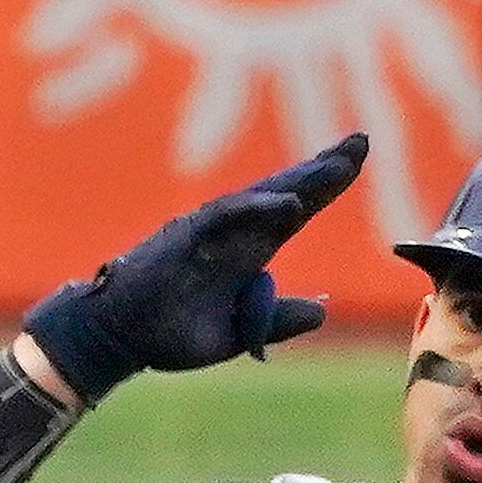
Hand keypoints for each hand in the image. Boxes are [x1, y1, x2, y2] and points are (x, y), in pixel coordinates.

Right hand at [20, 135, 368, 405]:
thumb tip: (323, 310)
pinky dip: (258, 208)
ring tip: (338, 166)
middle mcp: (233, 234)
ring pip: (261, 198)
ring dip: (299, 181)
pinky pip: (226, 216)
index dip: (325, 188)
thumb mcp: (238, 334)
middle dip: (322, 169)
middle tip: (360, 142)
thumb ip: (277, 319)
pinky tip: (290, 202)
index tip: (357, 160)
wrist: (120, 339)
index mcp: (247, 253)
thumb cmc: (170, 334)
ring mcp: (209, 232)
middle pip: (284, 193)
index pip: (293, 213)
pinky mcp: (185, 237)